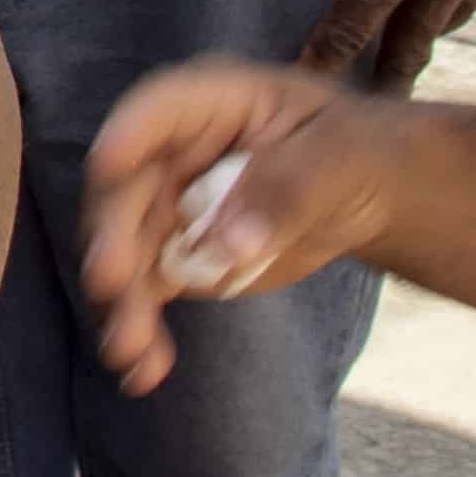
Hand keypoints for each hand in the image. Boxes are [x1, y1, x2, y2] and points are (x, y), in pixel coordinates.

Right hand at [79, 59, 404, 395]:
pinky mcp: (177, 258)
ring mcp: (168, 208)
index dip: (128, 136)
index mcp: (210, 105)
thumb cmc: (354, 152)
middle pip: (125, 192)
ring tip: (129, 350)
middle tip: (112, 281)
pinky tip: (144, 371)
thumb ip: (287, 190)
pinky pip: (147, 294)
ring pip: (126, 253)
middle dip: (114, 238)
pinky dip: (143, 331)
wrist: (367, 193)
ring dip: (122, 301)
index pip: (157, 112)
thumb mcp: (340, 157)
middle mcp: (171, 155)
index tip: (108, 168)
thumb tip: (228, 245)